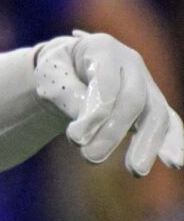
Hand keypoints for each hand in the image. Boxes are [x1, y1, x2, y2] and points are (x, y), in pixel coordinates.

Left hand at [35, 32, 183, 175]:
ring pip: (156, 114)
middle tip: (89, 158)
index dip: (95, 113)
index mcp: (103, 49)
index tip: (75, 138)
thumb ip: (67, 96)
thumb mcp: (50, 75)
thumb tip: (85, 127)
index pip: (107, 84)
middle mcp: (131, 64)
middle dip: (113, 132)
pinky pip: (169, 122)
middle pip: (134, 100)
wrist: (70, 65)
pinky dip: (172, 142)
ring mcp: (147, 83)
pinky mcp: (153, 103)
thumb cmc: (58, 69)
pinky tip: (175, 162)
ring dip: (147, 144)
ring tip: (135, 171)